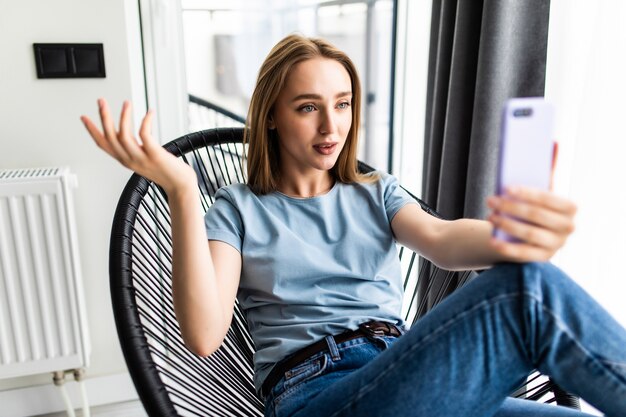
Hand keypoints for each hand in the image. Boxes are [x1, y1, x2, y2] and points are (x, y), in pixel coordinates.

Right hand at [80, 99, 196, 194]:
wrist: (181, 185)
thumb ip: (136, 149)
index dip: (92, 131)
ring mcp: (142, 158)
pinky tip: (149, 113)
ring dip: (123, 117)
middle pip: (110, 137)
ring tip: (126, 103)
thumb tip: (133, 133)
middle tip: (101, 101)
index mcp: (126, 161)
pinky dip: (145, 122)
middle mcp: (131, 160)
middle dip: (104, 118)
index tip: (84, 117)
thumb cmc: (167, 172)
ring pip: (124, 136)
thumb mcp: (145, 160)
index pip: (103, 145)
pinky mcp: (155, 155)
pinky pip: (145, 135)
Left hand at [486, 187, 576, 261]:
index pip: (548, 198)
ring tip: (490, 217)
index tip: (506, 188)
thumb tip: (509, 184)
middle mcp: (568, 226)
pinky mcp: (545, 256)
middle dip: (511, 207)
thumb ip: (530, 192)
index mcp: (569, 207)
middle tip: (491, 201)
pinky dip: (507, 247)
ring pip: (531, 233)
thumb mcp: (537, 199)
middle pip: (537, 214)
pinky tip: (492, 241)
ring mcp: (558, 243)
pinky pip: (525, 253)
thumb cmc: (534, 209)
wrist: (536, 234)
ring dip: (507, 225)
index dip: (527, 193)